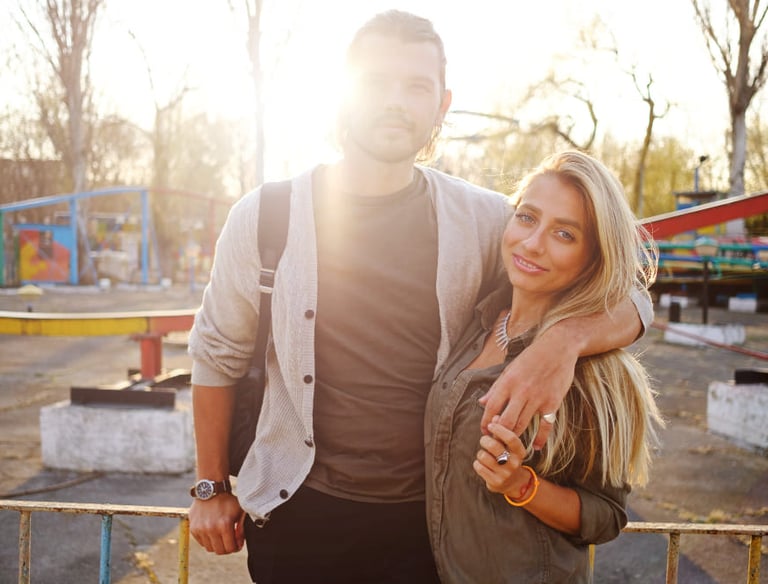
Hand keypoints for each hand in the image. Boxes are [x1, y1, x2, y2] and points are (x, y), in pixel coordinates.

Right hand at [189, 493, 245, 554]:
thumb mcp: (240, 512)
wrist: (211, 490)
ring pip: (210, 548)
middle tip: (230, 541)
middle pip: (220, 551)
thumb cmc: (227, 500)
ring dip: (217, 545)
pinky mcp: (193, 528)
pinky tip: (213, 531)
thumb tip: (239, 543)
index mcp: (224, 525)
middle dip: (227, 548)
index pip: (230, 548)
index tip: (237, 543)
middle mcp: (211, 529)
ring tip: (221, 536)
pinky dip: (208, 540)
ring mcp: (200, 529)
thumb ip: (242, 528)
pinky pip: (202, 543)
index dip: (236, 547)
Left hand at [472, 419, 528, 496]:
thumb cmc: (507, 457)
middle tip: (484, 441)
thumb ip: (501, 430)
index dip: (499, 429)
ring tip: (485, 456)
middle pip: (494, 446)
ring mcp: (505, 474)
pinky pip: (479, 466)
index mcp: (520, 452)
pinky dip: (477, 464)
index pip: (511, 438)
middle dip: (485, 440)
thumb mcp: (508, 445)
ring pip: (483, 456)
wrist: (513, 483)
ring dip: (481, 454)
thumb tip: (496, 416)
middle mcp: (514, 463)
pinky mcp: (496, 482)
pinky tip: (483, 465)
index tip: (490, 425)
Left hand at [478, 329, 577, 448]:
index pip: (491, 407)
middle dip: (498, 434)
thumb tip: (481, 402)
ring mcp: (538, 398)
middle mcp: (521, 392)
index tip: (484, 431)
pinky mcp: (553, 403)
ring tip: (510, 443)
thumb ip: (496, 387)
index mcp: (508, 382)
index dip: (485, 422)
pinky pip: (545, 426)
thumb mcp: (510, 369)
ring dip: (514, 437)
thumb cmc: (532, 357)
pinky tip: (536, 446)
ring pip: (522, 425)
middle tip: (496, 440)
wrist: (558, 348)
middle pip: (506, 421)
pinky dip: (540, 439)